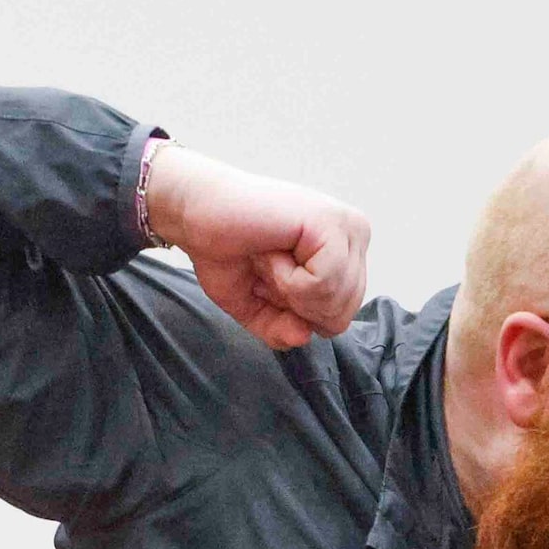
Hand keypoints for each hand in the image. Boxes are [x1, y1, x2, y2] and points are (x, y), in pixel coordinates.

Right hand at [147, 141, 370, 350]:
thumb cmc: (225, 250)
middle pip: (342, 315)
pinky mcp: (331, 223)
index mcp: (346, 253)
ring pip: (334, 302)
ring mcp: (346, 226)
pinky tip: (273, 249)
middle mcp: (354, 235)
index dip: (296, 314)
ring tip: (270, 255)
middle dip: (294, 306)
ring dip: (287, 289)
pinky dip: (287, 278)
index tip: (271, 277)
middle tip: (268, 266)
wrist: (194, 211)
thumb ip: (282, 330)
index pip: (341, 317)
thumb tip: (304, 337)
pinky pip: (322, 284)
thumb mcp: (256, 307)